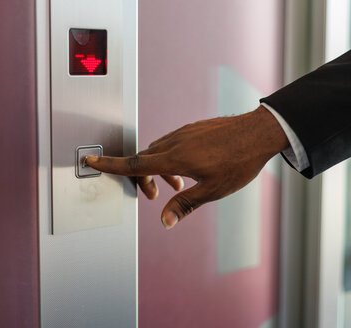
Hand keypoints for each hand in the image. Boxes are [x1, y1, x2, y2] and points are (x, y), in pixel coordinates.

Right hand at [86, 105, 288, 229]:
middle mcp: (176, 142)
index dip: (110, 165)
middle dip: (141, 177)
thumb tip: (165, 221)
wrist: (259, 133)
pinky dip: (170, 156)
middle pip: (143, 158)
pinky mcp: (194, 128)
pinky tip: (188, 167)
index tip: (91, 161)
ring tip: (178, 185)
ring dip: (158, 167)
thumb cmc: (239, 161)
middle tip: (155, 196)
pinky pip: (171, 142)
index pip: (134, 164)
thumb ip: (185, 205)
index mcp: (175, 158)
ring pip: (158, 149)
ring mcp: (185, 133)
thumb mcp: (213, 190)